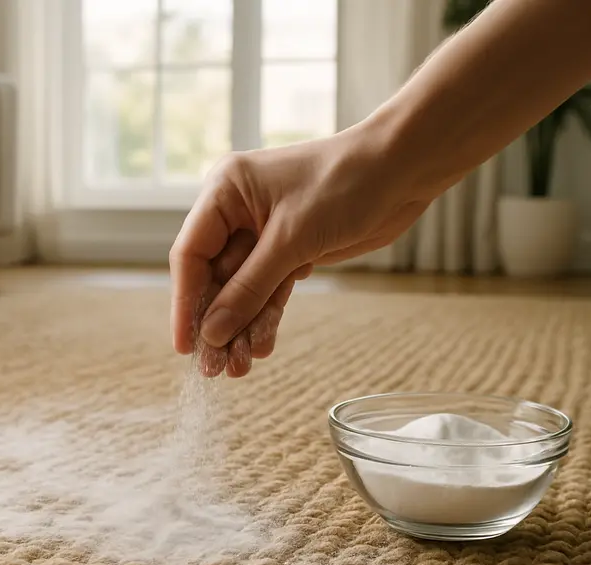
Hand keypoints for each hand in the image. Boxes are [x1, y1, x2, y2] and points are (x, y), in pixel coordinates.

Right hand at [169, 125, 431, 376]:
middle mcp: (237, 212)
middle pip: (215, 279)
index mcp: (224, 193)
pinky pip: (268, 290)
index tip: (186, 346)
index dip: (185, 303)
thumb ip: (248, 289)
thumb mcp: (291, 241)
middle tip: (215, 368)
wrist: (404, 170)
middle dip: (217, 323)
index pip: (191, 255)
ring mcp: (264, 233)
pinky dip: (266, 316)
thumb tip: (210, 334)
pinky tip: (262, 345)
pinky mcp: (291, 249)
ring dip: (242, 328)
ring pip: (242, 290)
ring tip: (241, 368)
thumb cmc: (344, 184)